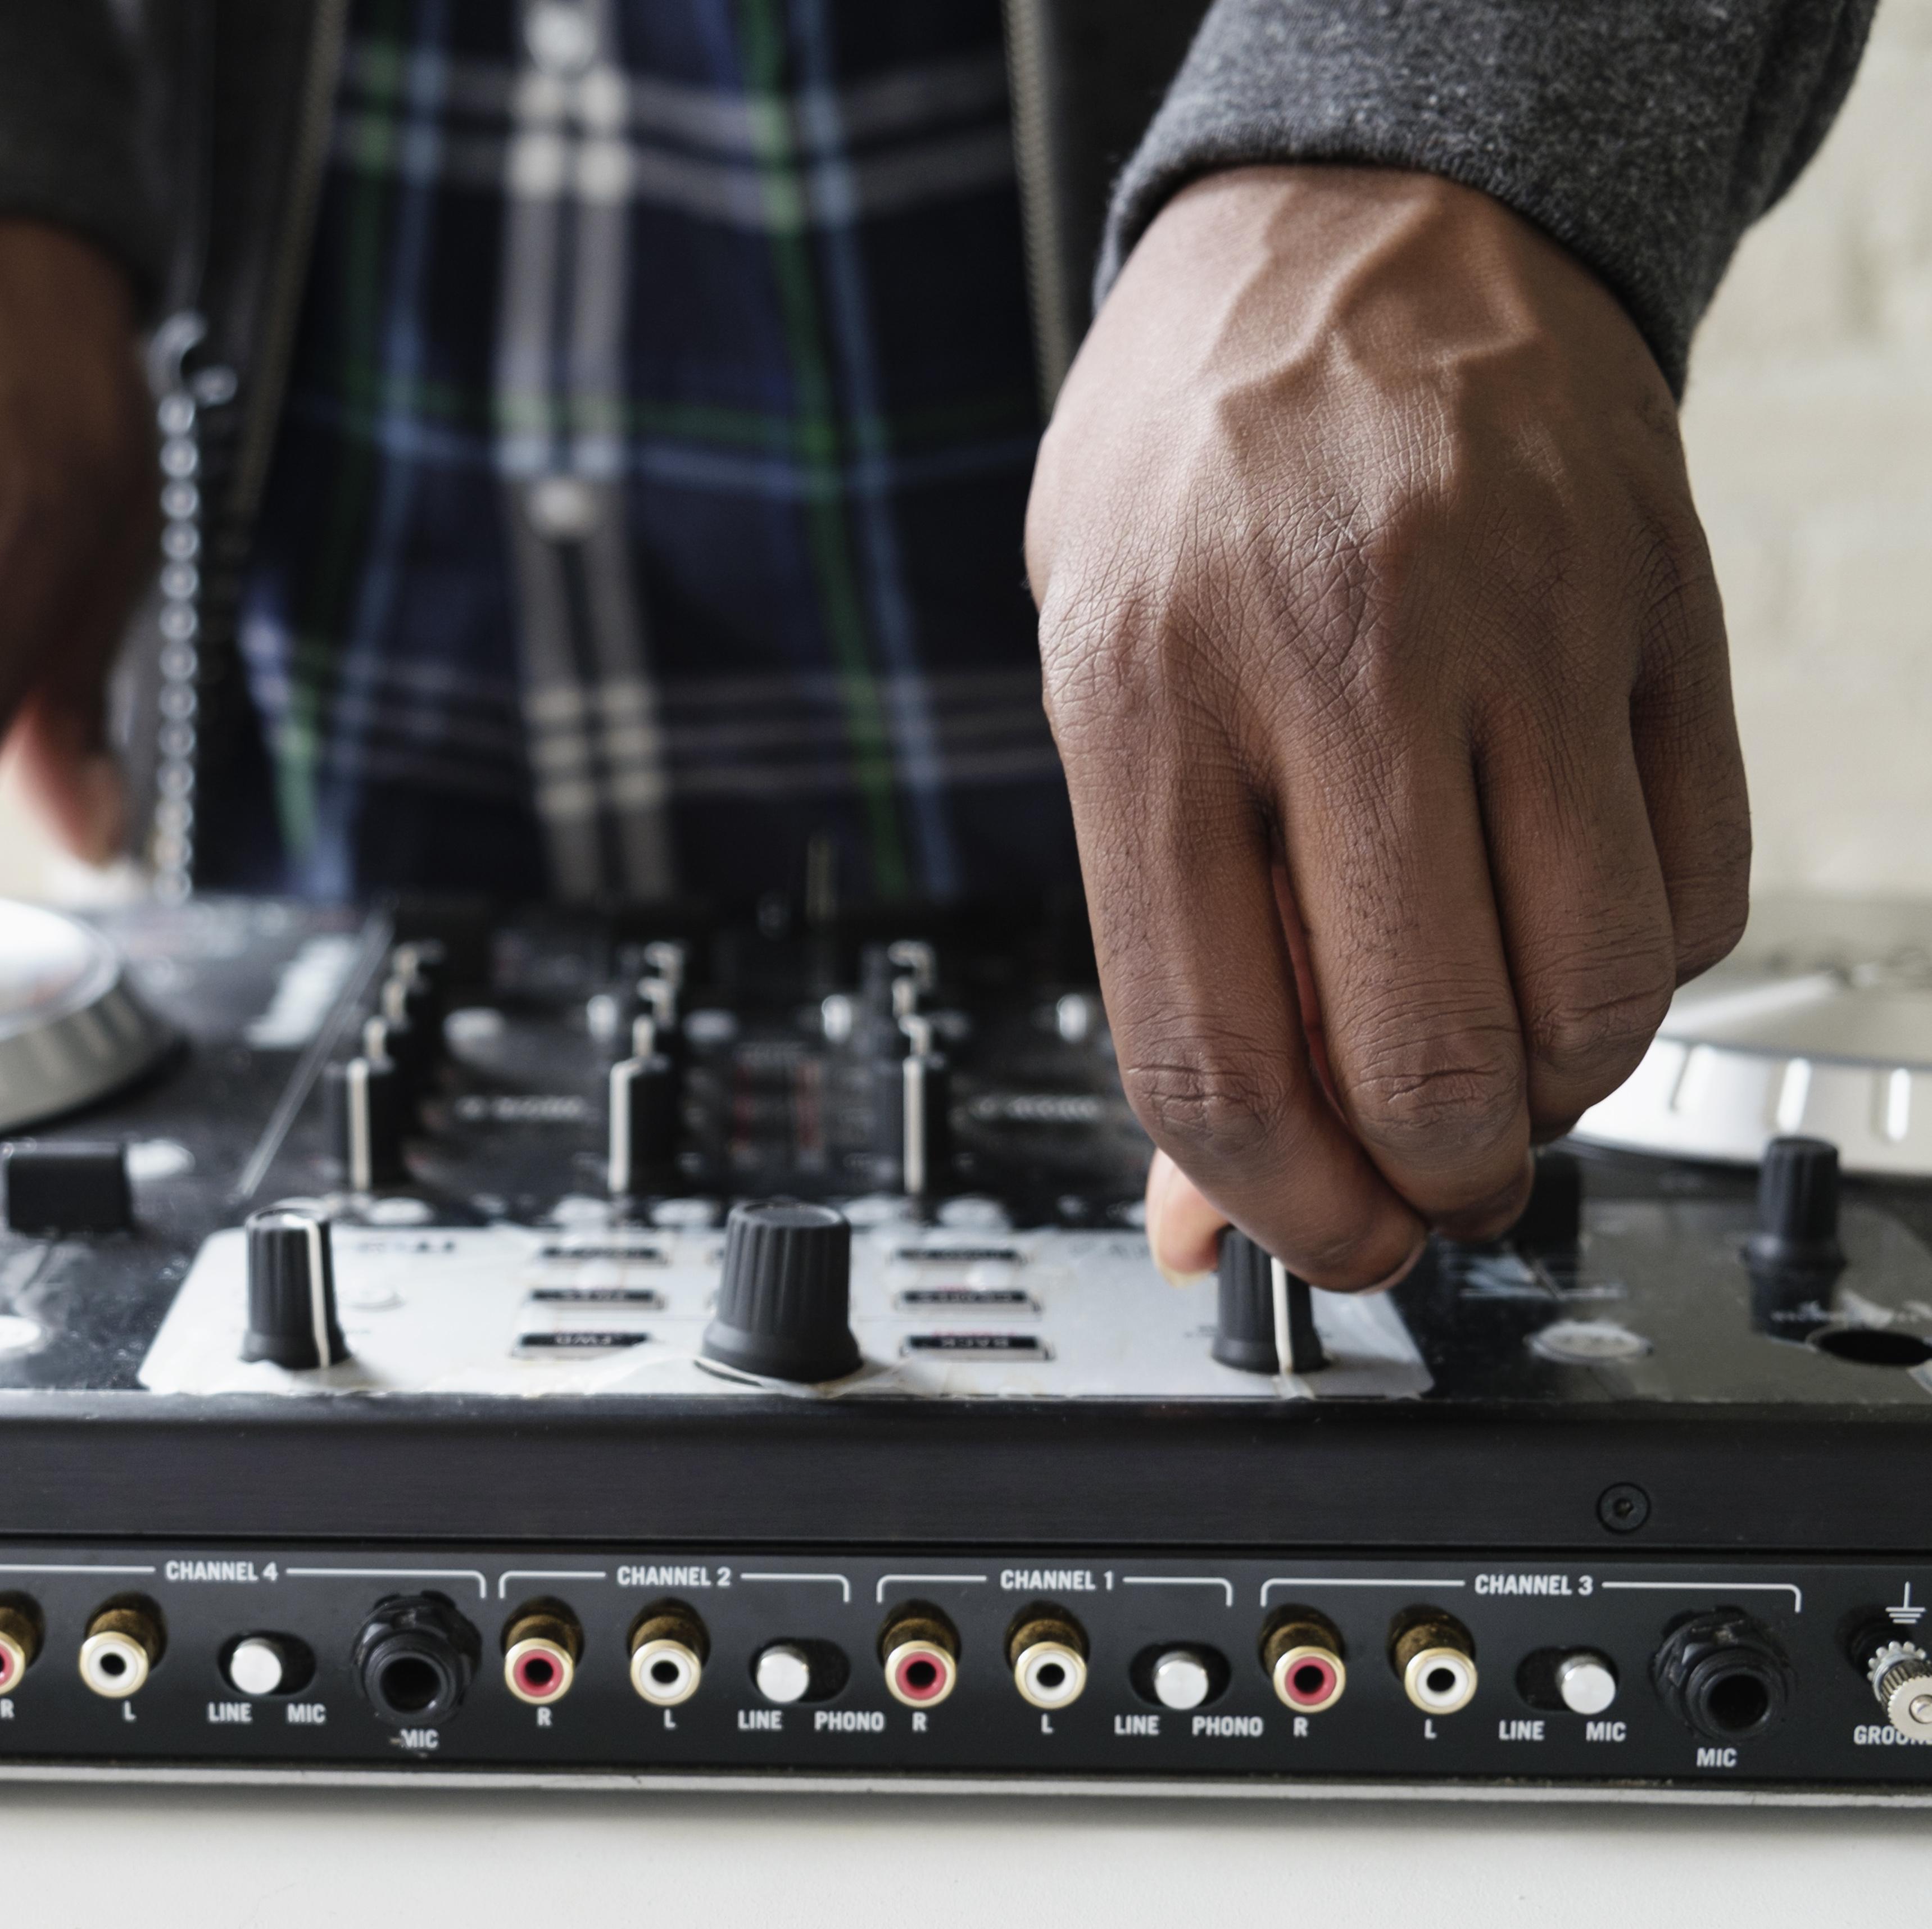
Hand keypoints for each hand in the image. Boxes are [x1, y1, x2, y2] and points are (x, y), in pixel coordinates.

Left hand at [1026, 167, 1748, 1288]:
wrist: (1366, 234)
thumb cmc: (1199, 467)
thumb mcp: (1102, 675)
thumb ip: (1158, 947)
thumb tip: (1200, 1215)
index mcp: (1148, 689)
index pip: (1219, 1049)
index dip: (1277, 1210)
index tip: (1314, 1246)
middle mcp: (1341, 659)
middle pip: (1427, 1054)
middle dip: (1428, 1186)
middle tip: (1417, 1185)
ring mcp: (1528, 632)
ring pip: (1593, 997)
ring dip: (1547, 1097)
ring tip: (1487, 1061)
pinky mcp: (1666, 619)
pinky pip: (1696, 890)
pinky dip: (1636, 974)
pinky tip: (1560, 933)